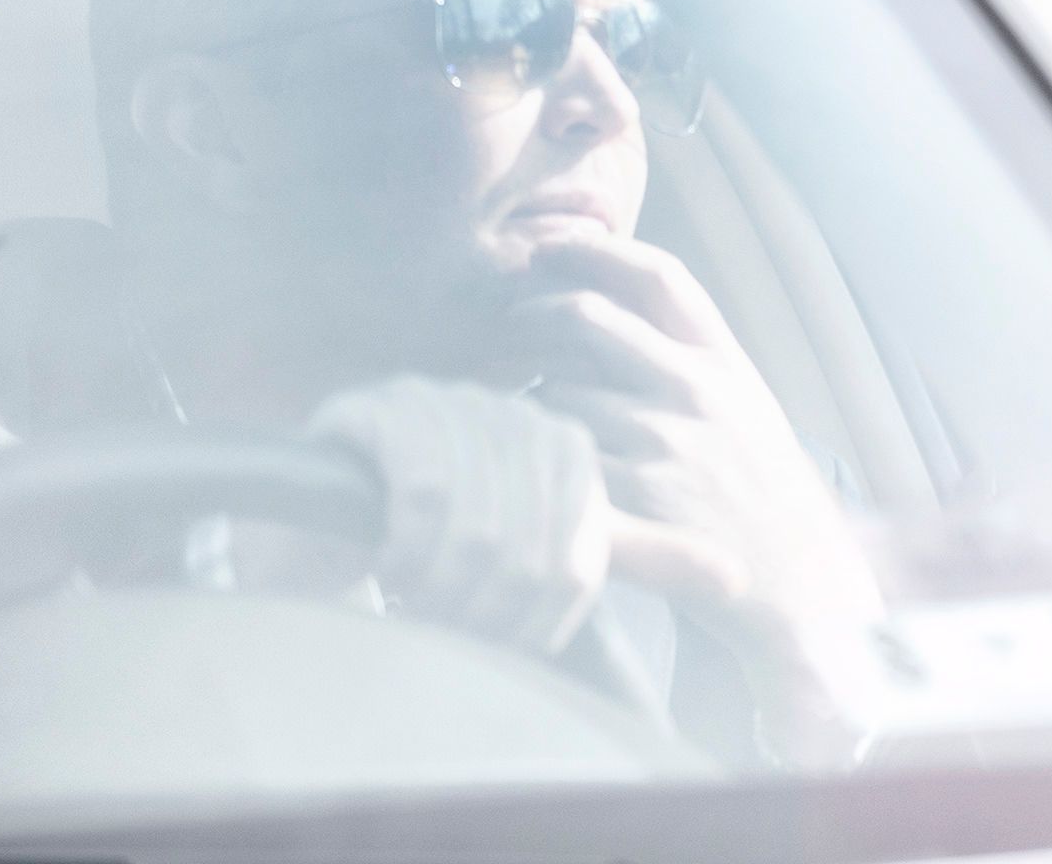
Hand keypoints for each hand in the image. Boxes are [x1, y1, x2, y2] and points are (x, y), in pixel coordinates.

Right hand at [307, 375, 610, 654]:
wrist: (320, 531)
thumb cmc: (436, 551)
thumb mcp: (542, 553)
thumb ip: (625, 559)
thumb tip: (731, 577)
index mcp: (565, 444)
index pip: (581, 548)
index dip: (541, 613)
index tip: (504, 648)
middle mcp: (514, 412)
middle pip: (531, 542)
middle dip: (489, 611)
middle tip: (454, 639)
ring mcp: (448, 402)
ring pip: (481, 523)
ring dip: (445, 590)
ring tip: (419, 610)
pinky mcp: (386, 410)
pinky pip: (424, 492)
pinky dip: (409, 551)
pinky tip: (388, 569)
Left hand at [515, 227, 883, 759]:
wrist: (797, 583)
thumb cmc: (761, 495)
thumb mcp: (747, 407)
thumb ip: (692, 358)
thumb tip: (614, 305)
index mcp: (726, 360)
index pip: (658, 276)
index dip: (596, 249)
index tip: (551, 248)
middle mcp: (695, 389)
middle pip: (588, 316)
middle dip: (533, 314)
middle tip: (509, 325)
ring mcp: (661, 440)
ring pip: (557, 388)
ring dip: (531, 397)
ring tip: (526, 412)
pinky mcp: (630, 497)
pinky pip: (557, 454)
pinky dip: (537, 455)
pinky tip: (534, 467)